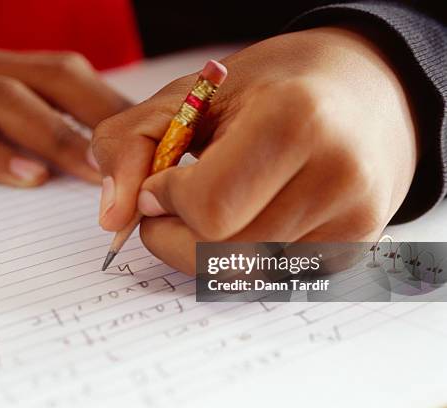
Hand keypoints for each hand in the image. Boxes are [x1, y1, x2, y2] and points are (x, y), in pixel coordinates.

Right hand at [0, 46, 129, 185]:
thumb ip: (28, 129)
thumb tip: (89, 167)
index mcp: (5, 67)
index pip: (73, 77)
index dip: (116, 105)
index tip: (155, 142)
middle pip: (55, 78)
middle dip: (102, 115)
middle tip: (141, 158)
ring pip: (7, 99)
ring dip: (58, 135)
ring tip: (95, 173)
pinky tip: (23, 176)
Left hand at [92, 27, 417, 273]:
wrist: (362, 95)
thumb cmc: (273, 88)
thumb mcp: (191, 94)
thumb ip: (131, 143)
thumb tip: (112, 217)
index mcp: (296, 122)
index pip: (208, 206)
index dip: (164, 200)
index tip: (158, 182)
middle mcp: (337, 180)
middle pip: (220, 254)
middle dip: (172, 236)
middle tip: (170, 203)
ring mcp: (352, 225)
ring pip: (241, 275)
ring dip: (200, 250)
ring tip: (211, 206)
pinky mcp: (352, 254)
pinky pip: (267, 280)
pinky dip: (237, 258)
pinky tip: (246, 219)